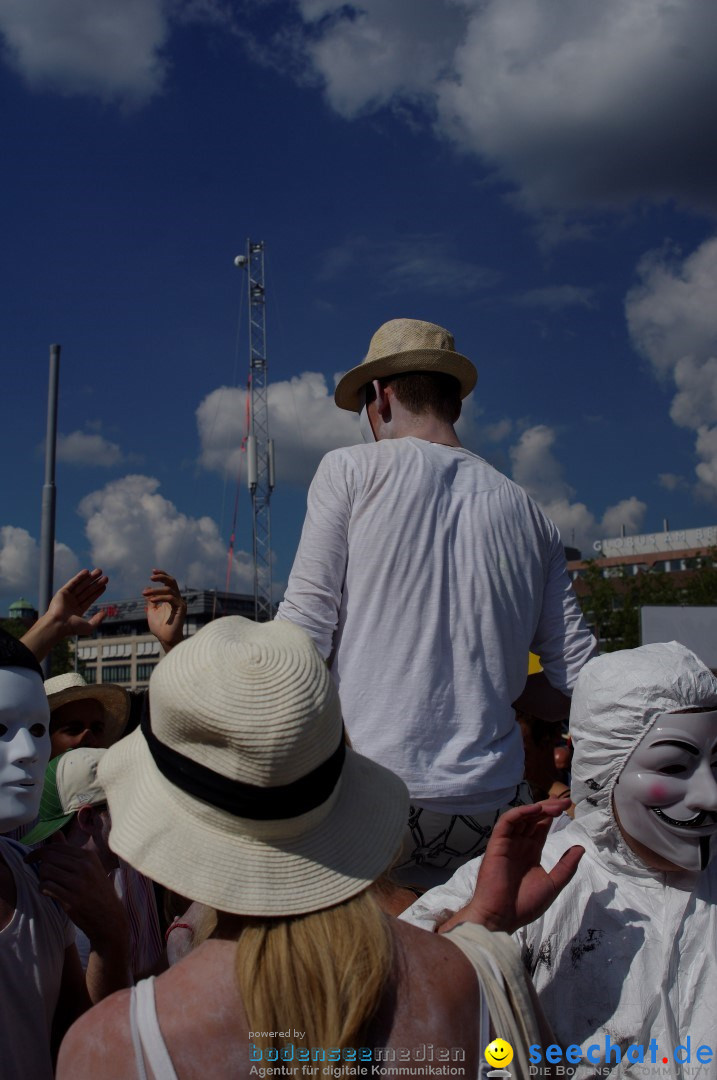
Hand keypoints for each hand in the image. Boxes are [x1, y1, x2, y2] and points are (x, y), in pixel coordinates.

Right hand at [21, 569, 108, 660]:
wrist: (58, 624)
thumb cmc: (72, 627)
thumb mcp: (88, 627)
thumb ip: (97, 620)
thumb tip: (104, 613)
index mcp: (78, 610)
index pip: (90, 598)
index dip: (97, 591)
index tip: (105, 585)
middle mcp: (73, 603)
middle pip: (87, 590)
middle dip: (96, 583)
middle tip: (105, 577)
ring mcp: (67, 597)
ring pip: (81, 585)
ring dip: (90, 578)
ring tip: (99, 571)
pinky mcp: (62, 592)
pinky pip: (72, 583)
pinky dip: (79, 577)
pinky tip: (87, 572)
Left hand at [27, 834, 126, 945]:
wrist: (109, 918)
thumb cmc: (97, 891)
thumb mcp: (89, 867)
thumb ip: (70, 852)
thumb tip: (56, 834)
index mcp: (88, 856)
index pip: (57, 847)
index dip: (39, 851)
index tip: (30, 858)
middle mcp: (84, 866)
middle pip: (49, 857)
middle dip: (38, 864)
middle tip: (38, 874)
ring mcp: (78, 882)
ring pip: (45, 871)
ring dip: (42, 878)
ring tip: (49, 885)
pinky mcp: (71, 899)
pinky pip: (46, 887)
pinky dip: (43, 889)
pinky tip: (50, 893)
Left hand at [142, 569, 186, 653]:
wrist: (165, 639)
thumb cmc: (159, 628)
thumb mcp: (151, 611)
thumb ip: (151, 600)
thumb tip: (146, 588)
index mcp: (171, 599)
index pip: (168, 582)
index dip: (162, 575)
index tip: (152, 571)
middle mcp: (177, 599)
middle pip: (172, 582)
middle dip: (162, 577)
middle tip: (151, 576)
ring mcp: (180, 603)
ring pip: (169, 590)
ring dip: (156, 590)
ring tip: (144, 594)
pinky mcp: (181, 608)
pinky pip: (170, 598)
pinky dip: (160, 597)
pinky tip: (152, 600)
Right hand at [438, 799, 583, 935]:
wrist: (502, 917)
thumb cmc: (524, 904)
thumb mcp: (552, 884)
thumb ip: (566, 866)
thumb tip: (580, 848)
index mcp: (530, 852)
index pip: (541, 827)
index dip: (552, 815)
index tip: (567, 806)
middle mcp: (519, 844)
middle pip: (533, 819)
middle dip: (548, 808)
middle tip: (565, 801)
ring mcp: (507, 843)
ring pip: (521, 817)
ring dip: (537, 808)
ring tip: (554, 805)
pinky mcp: (497, 844)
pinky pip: (507, 823)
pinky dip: (520, 813)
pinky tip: (535, 810)